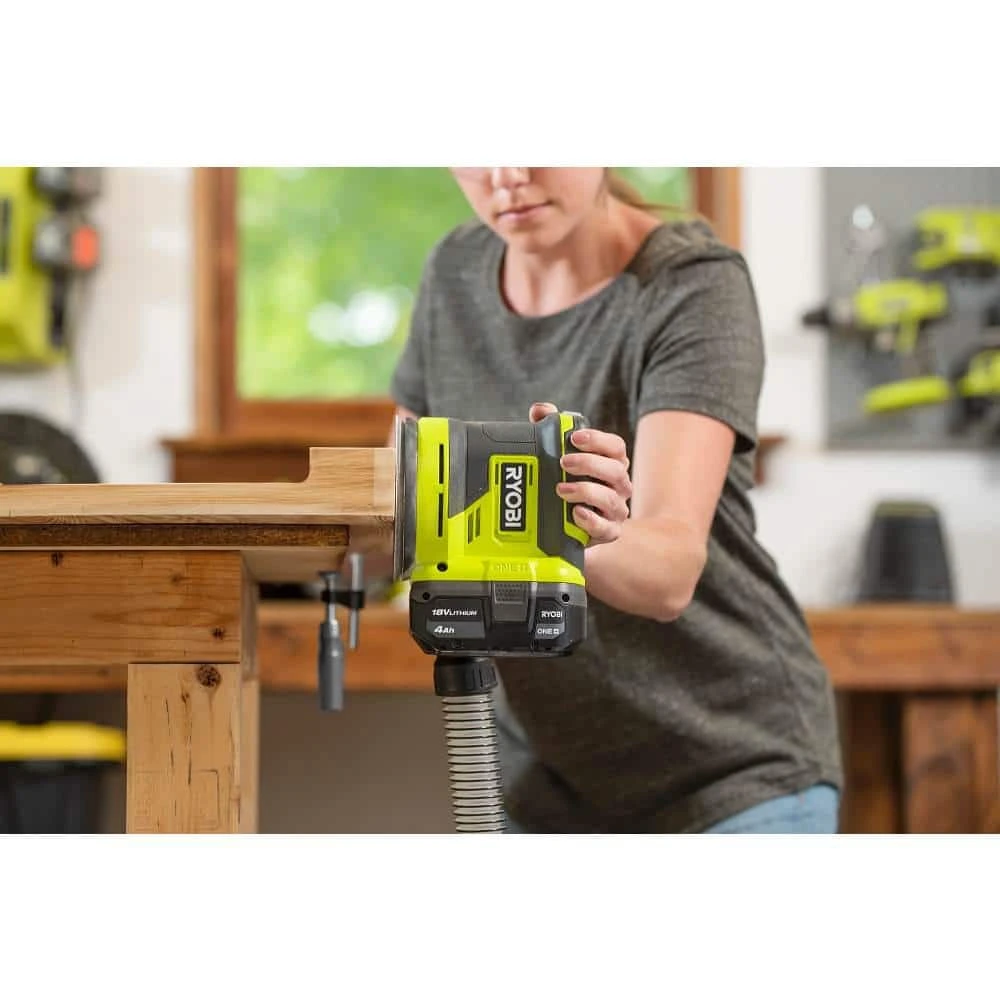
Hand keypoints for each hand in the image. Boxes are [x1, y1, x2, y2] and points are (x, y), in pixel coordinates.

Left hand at [528, 402, 631, 544]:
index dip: (598, 440)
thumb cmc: (567, 484)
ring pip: (610, 499)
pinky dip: (591, 520)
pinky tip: (575, 513)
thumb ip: (551, 431)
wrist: (567, 526)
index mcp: (611, 464)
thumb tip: (540, 410)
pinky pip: (606, 528)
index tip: (574, 437)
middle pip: (616, 470)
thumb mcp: (557, 457)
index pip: (616, 447)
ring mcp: (615, 511)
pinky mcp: (608, 532)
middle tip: (562, 462)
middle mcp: (619, 486)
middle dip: (590, 463)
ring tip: (561, 489)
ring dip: (586, 491)